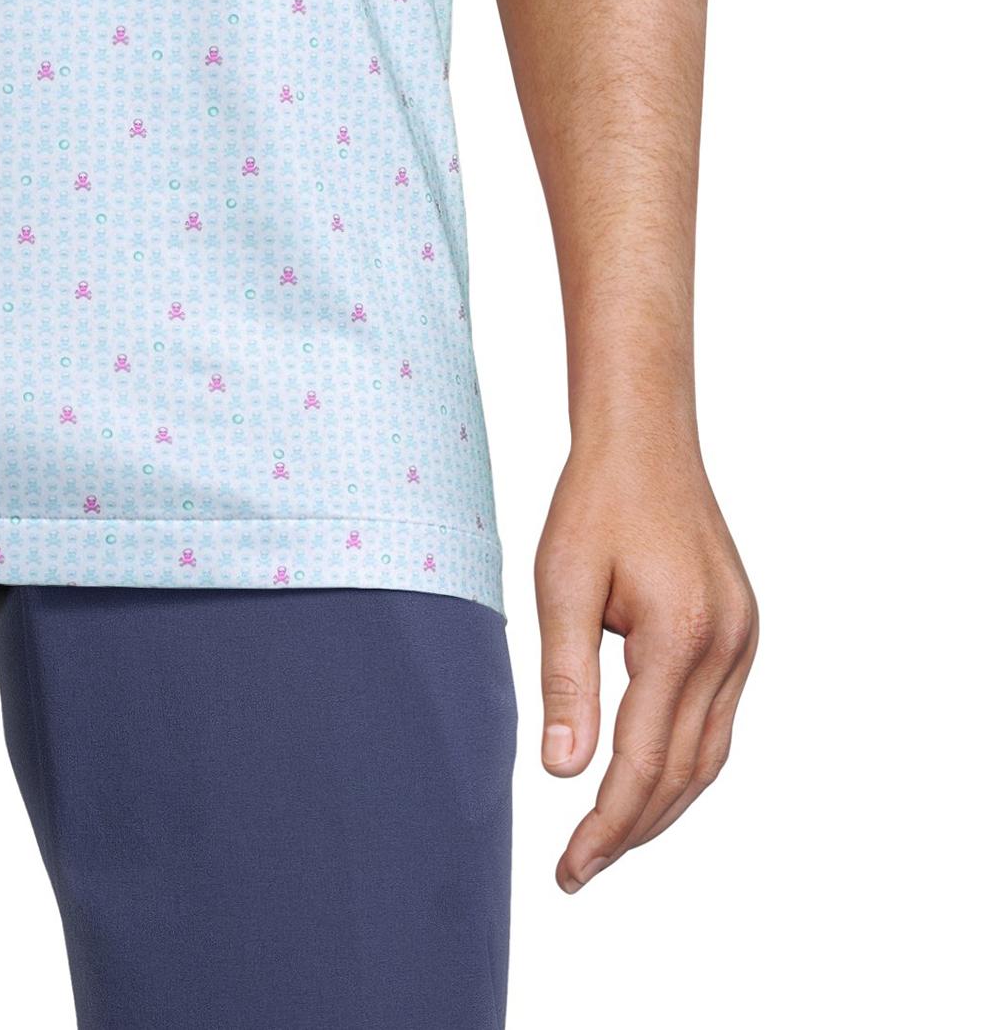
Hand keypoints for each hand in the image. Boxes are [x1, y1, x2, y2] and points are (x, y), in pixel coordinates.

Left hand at [534, 428, 758, 892]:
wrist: (646, 439)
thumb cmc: (595, 501)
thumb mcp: (561, 583)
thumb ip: (566, 680)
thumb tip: (563, 772)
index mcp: (680, 635)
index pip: (642, 761)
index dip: (605, 824)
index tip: (570, 868)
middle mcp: (727, 646)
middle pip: (682, 772)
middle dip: (631, 829)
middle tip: (579, 869)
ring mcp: (745, 640)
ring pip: (709, 755)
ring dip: (661, 804)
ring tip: (608, 839)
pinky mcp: (744, 632)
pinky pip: (719, 721)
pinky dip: (683, 761)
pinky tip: (647, 778)